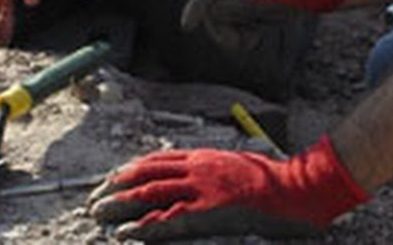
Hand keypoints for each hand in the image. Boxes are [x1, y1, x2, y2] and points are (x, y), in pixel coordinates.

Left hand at [88, 136, 367, 241]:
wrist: (299, 187)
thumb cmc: (272, 181)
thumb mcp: (234, 168)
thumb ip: (209, 173)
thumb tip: (186, 182)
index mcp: (202, 157)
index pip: (154, 161)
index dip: (128, 171)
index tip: (108, 181)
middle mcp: (197, 168)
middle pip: (145, 174)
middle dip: (115, 186)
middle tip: (93, 200)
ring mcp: (203, 188)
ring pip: (150, 193)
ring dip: (120, 204)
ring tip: (98, 213)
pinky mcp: (212, 212)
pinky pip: (170, 220)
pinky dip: (145, 227)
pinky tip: (126, 234)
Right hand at [181, 0, 345, 50]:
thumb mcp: (266, 4)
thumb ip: (237, 9)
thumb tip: (212, 14)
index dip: (195, 9)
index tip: (186, 26)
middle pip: (212, 11)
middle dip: (227, 27)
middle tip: (248, 36)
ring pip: (223, 23)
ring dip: (239, 32)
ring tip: (260, 30)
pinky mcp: (243, 8)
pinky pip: (234, 29)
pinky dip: (246, 35)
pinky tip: (261, 30)